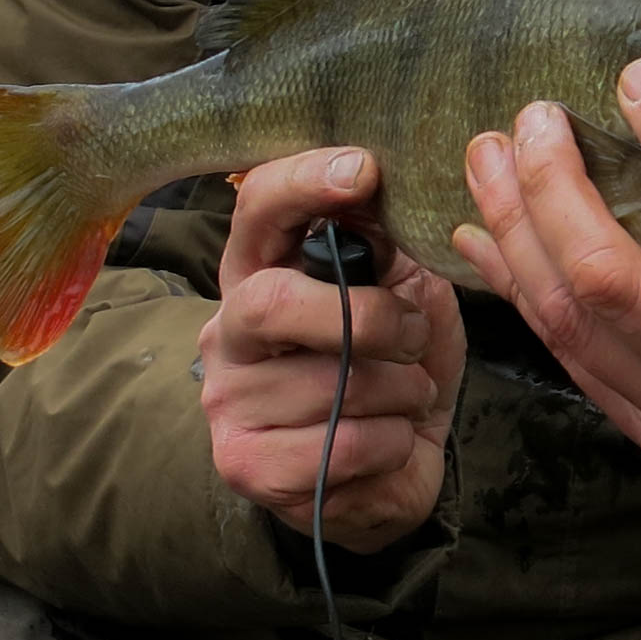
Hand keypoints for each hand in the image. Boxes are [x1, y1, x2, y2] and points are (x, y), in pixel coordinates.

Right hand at [198, 148, 465, 553]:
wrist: (395, 469)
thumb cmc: (394, 365)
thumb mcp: (407, 290)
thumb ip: (389, 242)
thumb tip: (382, 185)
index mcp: (261, 268)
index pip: (257, 206)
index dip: (304, 181)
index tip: (364, 170)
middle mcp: (227, 327)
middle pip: (272, 302)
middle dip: (367, 318)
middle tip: (413, 335)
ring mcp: (227, 400)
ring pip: (328, 386)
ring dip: (400, 391)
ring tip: (409, 394)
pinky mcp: (246, 465)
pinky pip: (340, 446)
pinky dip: (392, 441)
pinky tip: (390, 440)